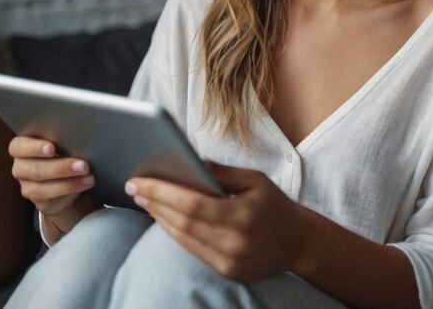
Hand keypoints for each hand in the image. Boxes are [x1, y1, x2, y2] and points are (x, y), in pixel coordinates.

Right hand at [8, 135, 96, 217]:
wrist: (69, 175)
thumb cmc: (64, 150)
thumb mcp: (61, 142)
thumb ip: (62, 139)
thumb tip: (78, 136)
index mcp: (21, 148)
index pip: (18, 147)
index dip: (34, 148)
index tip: (51, 149)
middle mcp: (21, 168)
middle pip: (34, 169)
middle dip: (60, 168)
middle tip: (83, 165)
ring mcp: (27, 187)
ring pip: (41, 188)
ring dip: (69, 183)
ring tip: (89, 177)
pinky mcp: (40, 202)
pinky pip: (52, 200)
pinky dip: (71, 191)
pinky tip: (84, 184)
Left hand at [125, 163, 307, 280]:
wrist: (298, 242)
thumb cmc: (275, 204)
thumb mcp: (255, 179)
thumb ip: (222, 172)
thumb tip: (191, 160)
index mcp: (241, 216)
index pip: (191, 204)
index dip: (162, 192)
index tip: (139, 181)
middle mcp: (233, 243)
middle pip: (182, 222)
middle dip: (154, 203)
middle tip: (134, 187)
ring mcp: (228, 261)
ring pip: (183, 239)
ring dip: (160, 218)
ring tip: (144, 199)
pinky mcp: (225, 271)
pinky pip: (192, 250)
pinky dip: (175, 232)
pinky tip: (163, 217)